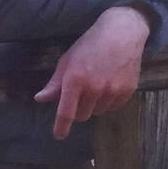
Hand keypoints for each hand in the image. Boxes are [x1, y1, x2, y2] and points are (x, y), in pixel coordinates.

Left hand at [33, 5, 152, 139]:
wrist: (122, 32)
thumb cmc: (90, 44)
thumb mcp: (68, 60)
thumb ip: (55, 83)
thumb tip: (40, 99)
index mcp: (75, 80)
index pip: (66, 112)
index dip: (61, 127)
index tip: (59, 135)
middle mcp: (94, 88)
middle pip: (82, 115)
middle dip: (78, 109)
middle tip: (81, 94)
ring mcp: (113, 90)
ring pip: (98, 112)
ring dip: (94, 105)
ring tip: (98, 84)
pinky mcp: (127, 91)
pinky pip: (113, 107)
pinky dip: (109, 101)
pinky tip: (110, 84)